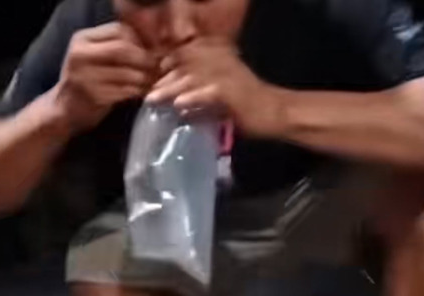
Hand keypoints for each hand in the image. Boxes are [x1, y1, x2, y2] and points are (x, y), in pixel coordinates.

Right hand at [52, 23, 157, 129]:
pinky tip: (142, 91)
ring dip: (144, 77)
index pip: (118, 30)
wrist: (67, 108)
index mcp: (82, 39)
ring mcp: (85, 77)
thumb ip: (117, 45)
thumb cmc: (88, 79)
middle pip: (122, 49)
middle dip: (144, 58)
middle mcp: (80, 55)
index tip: (150, 49)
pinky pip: (124, 91)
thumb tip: (152, 44)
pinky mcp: (94, 96)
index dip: (139, 39)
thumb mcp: (95, 55)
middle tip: (157, 66)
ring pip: (126, 72)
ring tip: (152, 79)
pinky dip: (138, 91)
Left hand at [147, 42, 286, 136]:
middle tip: (148, 94)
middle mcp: (220, 59)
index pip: (186, 54)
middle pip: (184, 65)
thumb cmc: (247, 106)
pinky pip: (207, 92)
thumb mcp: (220, 93)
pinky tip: (179, 105)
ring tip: (153, 99)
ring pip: (191, 78)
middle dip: (164, 80)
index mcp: (218, 55)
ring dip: (170, 89)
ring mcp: (225, 73)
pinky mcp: (231, 90)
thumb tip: (175, 101)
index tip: (154, 80)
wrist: (275, 113)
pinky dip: (192, 97)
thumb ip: (199, 91)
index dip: (168, 66)